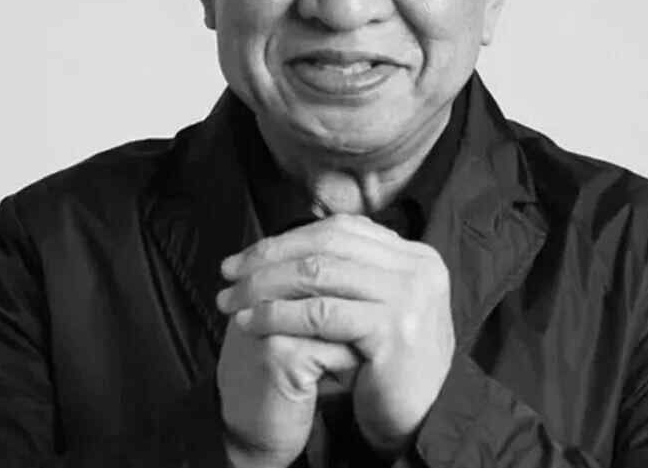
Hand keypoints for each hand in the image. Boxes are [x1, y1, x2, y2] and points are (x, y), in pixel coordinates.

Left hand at [217, 214, 454, 454]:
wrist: (418, 418)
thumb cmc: (386, 365)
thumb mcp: (377, 305)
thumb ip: (350, 271)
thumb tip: (285, 242)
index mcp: (415, 256)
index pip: (339, 229)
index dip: (287, 238)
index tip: (246, 256)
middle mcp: (418, 268)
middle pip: (327, 245)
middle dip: (269, 256)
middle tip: (229, 273)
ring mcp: (409, 296)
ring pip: (319, 273)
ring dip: (265, 285)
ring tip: (232, 300)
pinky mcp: (393, 329)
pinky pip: (321, 313)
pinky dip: (279, 314)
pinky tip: (252, 323)